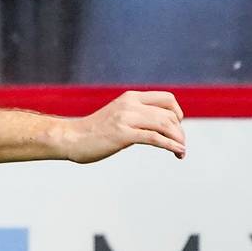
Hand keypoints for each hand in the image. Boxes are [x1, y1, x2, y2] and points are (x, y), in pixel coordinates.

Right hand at [62, 90, 185, 162]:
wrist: (70, 138)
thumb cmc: (93, 131)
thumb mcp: (118, 115)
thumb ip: (136, 116)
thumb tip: (157, 126)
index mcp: (131, 97)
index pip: (167, 99)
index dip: (178, 114)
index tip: (176, 128)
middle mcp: (130, 105)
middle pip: (169, 115)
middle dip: (179, 132)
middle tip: (180, 145)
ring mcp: (126, 119)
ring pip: (165, 125)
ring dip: (178, 140)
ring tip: (181, 151)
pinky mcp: (123, 135)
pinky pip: (155, 138)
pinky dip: (171, 146)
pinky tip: (177, 153)